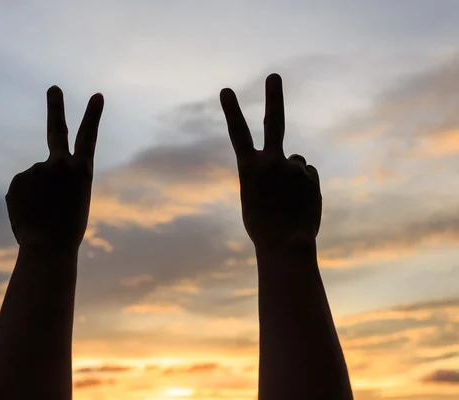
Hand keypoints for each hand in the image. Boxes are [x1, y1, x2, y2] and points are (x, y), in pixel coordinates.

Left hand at [5, 86, 103, 249]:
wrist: (49, 248)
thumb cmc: (67, 232)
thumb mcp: (73, 202)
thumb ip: (56, 181)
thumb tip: (33, 174)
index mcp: (82, 171)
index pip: (89, 137)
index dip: (93, 115)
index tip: (97, 95)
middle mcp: (60, 164)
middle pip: (57, 129)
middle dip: (56, 107)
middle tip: (53, 88)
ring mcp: (37, 169)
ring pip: (34, 178)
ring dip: (35, 195)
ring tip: (42, 215)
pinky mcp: (17, 179)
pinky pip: (20, 189)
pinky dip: (22, 201)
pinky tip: (29, 214)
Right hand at [220, 74, 320, 251]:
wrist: (286, 245)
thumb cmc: (262, 227)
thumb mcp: (253, 199)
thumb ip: (268, 174)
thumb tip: (296, 158)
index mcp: (249, 168)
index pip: (237, 133)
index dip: (231, 111)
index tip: (226, 90)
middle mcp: (272, 161)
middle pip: (273, 122)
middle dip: (273, 97)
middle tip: (273, 77)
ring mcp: (294, 167)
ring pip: (294, 160)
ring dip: (291, 173)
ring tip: (287, 199)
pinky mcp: (311, 176)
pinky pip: (306, 174)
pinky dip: (303, 184)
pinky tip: (299, 202)